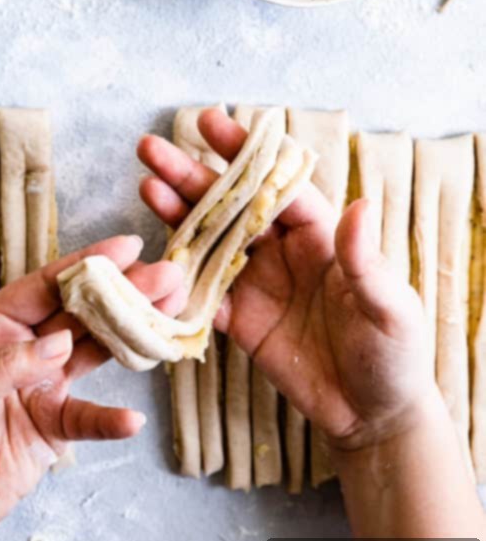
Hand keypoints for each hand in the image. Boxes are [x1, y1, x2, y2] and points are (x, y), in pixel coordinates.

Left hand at [0, 235, 183, 540]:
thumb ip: (6, 366)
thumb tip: (59, 341)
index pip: (47, 285)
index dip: (88, 264)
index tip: (129, 247)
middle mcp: (26, 347)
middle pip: (83, 312)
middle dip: (126, 292)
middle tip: (168, 275)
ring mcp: (45, 383)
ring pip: (96, 350)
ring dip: (133, 335)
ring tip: (172, 314)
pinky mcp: (57, 423)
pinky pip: (91, 416)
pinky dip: (112, 418)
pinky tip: (133, 419)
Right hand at [138, 108, 433, 451]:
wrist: (374, 416)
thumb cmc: (395, 354)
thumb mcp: (391, 307)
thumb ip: (366, 260)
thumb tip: (359, 205)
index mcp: (319, 235)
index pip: (275, 184)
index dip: (243, 154)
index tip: (211, 124)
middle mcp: (282, 250)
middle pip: (230, 205)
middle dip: (192, 177)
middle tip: (152, 149)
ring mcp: (257, 284)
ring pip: (209, 242)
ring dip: (177, 215)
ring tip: (145, 187)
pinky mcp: (241, 322)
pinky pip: (202, 295)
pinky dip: (177, 282)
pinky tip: (149, 263)